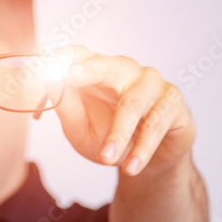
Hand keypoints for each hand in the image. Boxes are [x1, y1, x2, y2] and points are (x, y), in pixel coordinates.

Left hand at [54, 45, 195, 174]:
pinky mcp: (173, 102)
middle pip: (109, 66)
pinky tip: (130, 166)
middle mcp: (125, 71)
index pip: (82, 55)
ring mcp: (152, 84)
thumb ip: (66, 105)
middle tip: (72, 77)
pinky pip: (156, 124)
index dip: (69, 55)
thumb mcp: (79, 126)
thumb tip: (48, 80)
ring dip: (118, 133)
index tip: (54, 58)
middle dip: (90, 70)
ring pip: (133, 103)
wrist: (141, 162)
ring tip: (106, 158)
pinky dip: (142, 148)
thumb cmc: (106, 136)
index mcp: (98, 72)